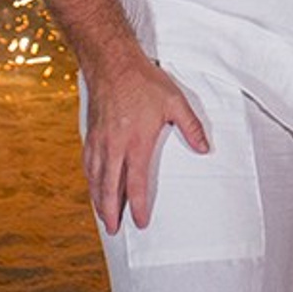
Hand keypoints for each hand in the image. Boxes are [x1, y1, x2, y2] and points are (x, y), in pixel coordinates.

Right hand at [81, 54, 208, 233]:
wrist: (112, 62)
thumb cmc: (144, 81)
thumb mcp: (174, 101)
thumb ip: (191, 126)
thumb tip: (205, 149)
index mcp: (135, 142)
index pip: (136, 183)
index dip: (137, 206)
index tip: (141, 221)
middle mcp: (114, 146)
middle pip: (109, 188)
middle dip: (111, 212)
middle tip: (114, 229)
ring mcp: (99, 140)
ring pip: (95, 178)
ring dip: (98, 199)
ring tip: (103, 215)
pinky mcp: (91, 132)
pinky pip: (88, 163)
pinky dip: (90, 179)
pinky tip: (93, 184)